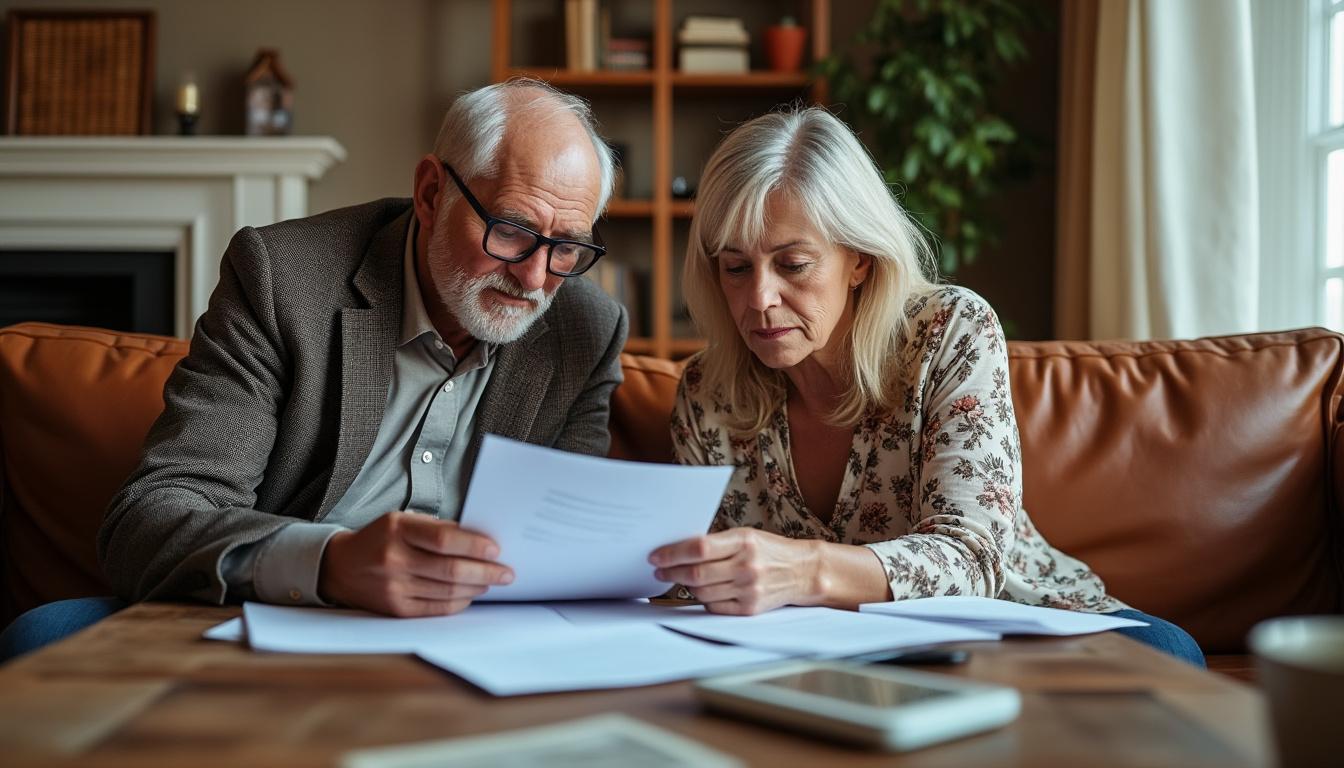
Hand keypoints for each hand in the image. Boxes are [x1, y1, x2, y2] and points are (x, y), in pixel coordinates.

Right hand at [317, 510, 512, 616]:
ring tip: (492, 581)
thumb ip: (437, 529)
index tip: (496, 549)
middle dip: (486, 572)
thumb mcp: (403, 522)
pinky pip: (437, 609)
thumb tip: (480, 541)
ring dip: (476, 588)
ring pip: (447, 592)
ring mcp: (394, 588)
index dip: (475, 546)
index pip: (444, 540)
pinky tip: (471, 595)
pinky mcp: (396, 609)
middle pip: (450, 570)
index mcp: (397, 531)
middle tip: (506, 573)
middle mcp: (394, 560)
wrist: (340, 567)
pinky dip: (459, 602)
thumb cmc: (380, 539)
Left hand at [648, 529, 821, 614]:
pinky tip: (703, 591)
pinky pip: (714, 607)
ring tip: (682, 579)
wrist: (802, 571)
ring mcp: (749, 589)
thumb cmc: (768, 550)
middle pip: (697, 573)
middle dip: (672, 572)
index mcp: (744, 541)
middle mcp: (747, 566)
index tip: (656, 556)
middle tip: (660, 571)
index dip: (673, 553)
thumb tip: (677, 551)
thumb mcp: (746, 537)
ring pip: (702, 592)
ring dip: (686, 587)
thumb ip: (717, 543)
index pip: (699, 548)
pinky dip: (704, 599)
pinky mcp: (750, 608)